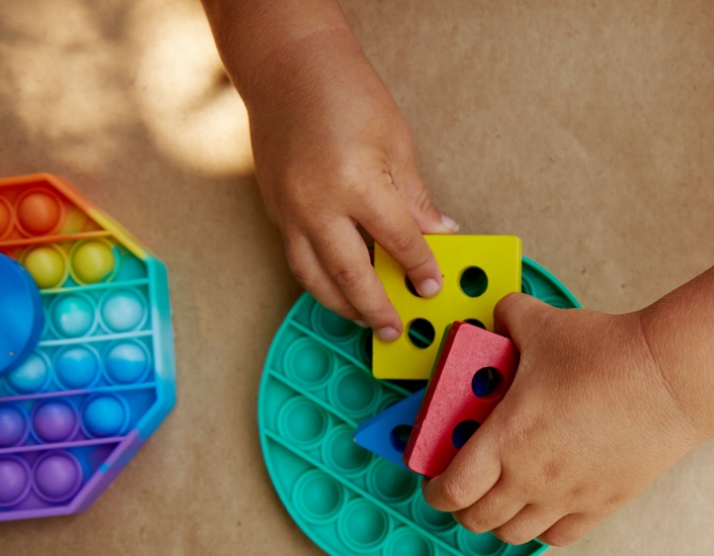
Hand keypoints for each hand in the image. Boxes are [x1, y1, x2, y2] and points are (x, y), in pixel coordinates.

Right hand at [243, 28, 457, 339]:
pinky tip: (338, 288)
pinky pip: (298, 259)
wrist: (286, 67)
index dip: (420, 269)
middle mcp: (318, 206)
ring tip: (365, 319)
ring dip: (342, 305)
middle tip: (395, 329)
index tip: (432, 287)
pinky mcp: (274, 211)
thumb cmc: (344, 93)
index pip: (398, 242)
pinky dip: (319, 280)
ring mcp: (290, 212)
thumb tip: (438, 234)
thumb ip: (414, 198)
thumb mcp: (395, 143)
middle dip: (377, 308)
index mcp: (357, 185)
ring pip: (315, 278)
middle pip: (352, 276)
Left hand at [423, 294, 706, 545]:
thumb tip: (497, 315)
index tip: (434, 480)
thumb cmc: (606, 355)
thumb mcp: (542, 324)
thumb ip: (508, 318)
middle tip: (464, 485)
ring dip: (500, 520)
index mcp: (506, 440)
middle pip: (478, 519)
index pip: (452, 490)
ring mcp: (567, 497)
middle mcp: (531, 479)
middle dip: (462, 506)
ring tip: (501, 497)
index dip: (435, 491)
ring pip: (515, 534)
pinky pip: (558, 536)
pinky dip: (542, 528)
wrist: (669, 379)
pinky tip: (542, 506)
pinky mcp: (602, 504)